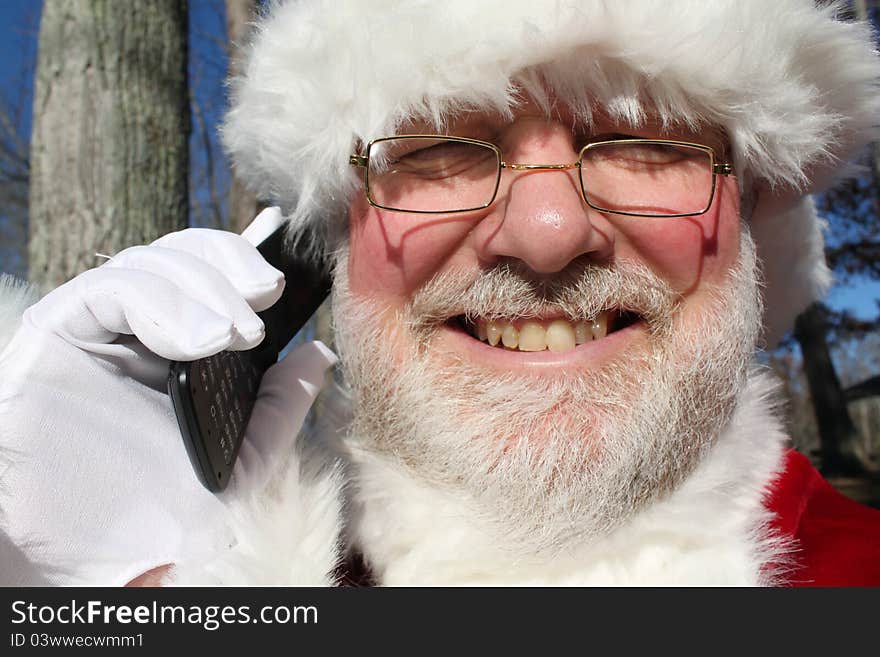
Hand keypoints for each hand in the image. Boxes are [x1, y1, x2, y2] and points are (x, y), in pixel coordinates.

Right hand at [0, 208, 337, 584]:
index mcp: (182, 349)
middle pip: (182, 256)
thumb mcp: (244, 459)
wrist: (104, 557)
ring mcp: (99, 330)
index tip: (280, 285)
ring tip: (232, 336)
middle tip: (263, 301)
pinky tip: (198, 341)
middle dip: (229, 267)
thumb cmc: (166, 513)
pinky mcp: (58, 334)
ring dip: (201, 289)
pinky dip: (160, 301)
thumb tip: (319, 352)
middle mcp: (139, 330)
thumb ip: (282, 406)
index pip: (210, 275)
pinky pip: (105, 290)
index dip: (242, 263)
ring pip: (148, 264)